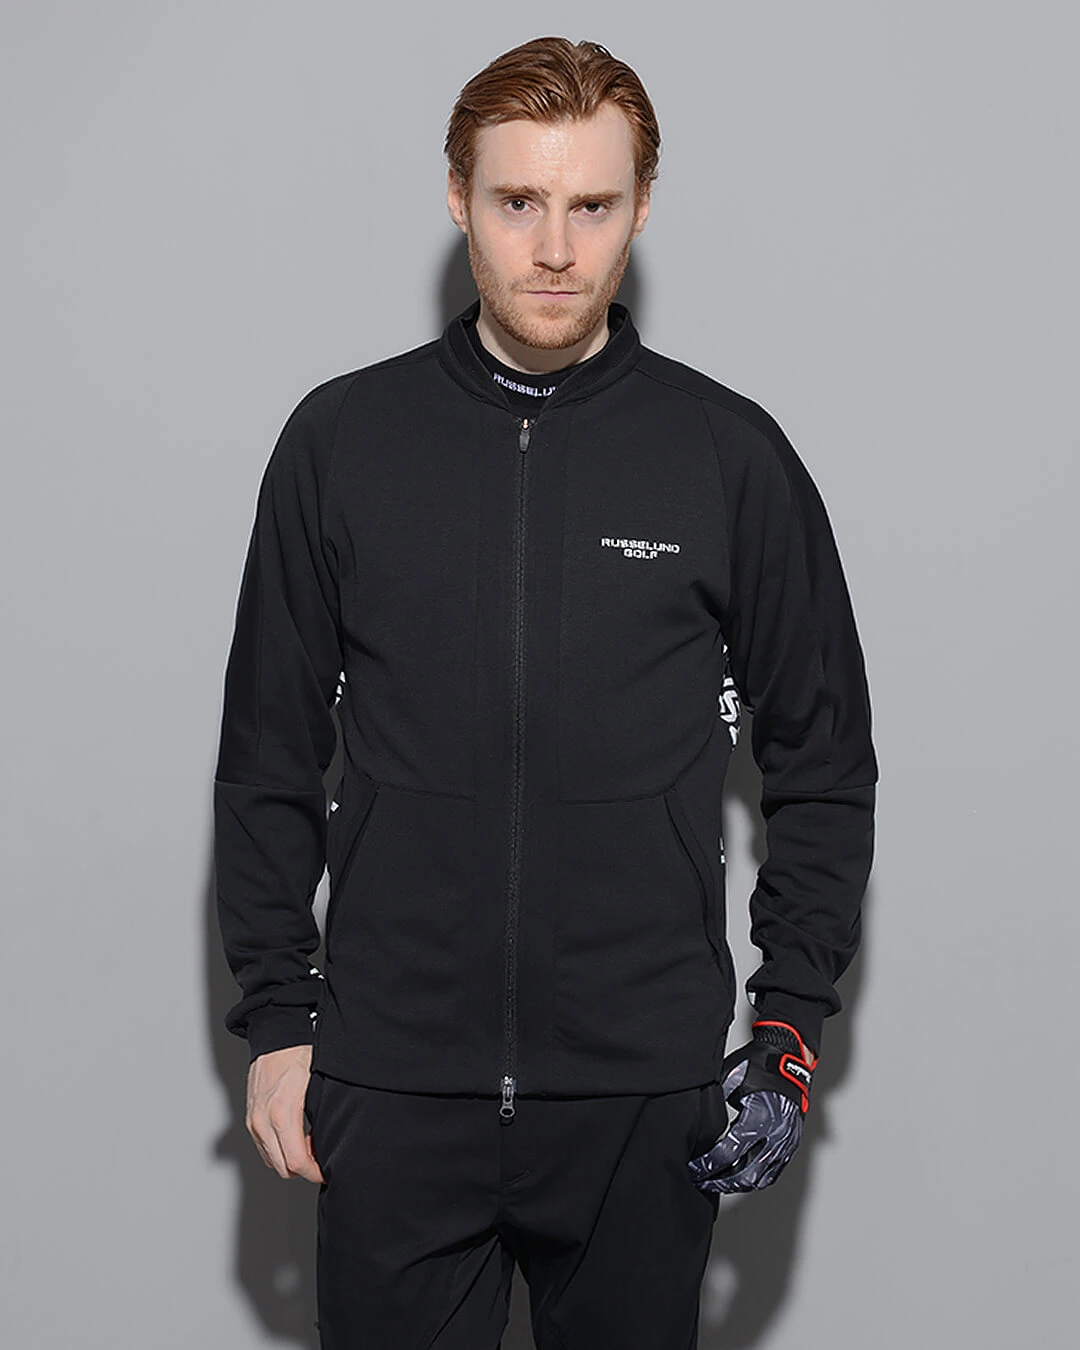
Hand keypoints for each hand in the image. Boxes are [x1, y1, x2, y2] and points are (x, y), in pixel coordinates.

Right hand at [245, 1043, 324, 1182]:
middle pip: (283, 1168)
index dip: (314, 1172)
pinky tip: (295, 1135)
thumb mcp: (317, 1086)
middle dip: (304, 1169)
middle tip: (321, 1156)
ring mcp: (254, 1122)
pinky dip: (280, 1150)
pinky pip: (264, 1148)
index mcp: (282, 1114)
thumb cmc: (298, 1056)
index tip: (327, 1171)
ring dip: (291, 1160)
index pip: (296, 1162)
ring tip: (309, 1143)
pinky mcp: (250, 1120)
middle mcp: (263, 1122)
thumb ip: (322, 1117)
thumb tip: (332, 1140)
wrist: (275, 1040)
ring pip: (272, 1161)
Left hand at [687, 1020, 816, 1193]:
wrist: (789, 1058)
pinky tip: (740, 1179)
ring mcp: (785, 1142)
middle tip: (701, 1181)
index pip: (729, 1152)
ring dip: (737, 1184)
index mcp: (758, 1118)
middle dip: (720, 1180)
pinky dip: (755, 1179)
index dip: (709, 1164)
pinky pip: (773, 1172)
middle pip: (745, 1173)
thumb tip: (695, 1124)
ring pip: (760, 1177)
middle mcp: (775, 1134)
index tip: (695, 1168)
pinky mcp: (791, 1144)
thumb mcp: (730, 1079)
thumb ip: (716, 1104)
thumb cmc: (758, 1065)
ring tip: (717, 1182)